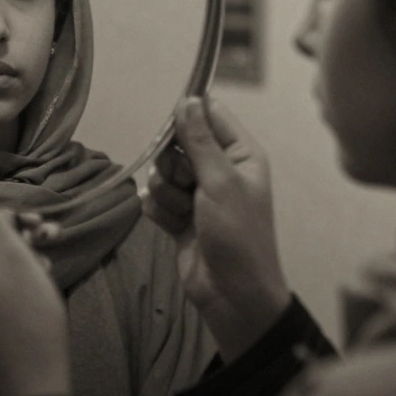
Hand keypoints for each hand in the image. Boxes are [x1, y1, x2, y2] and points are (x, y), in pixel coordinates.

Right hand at [140, 97, 290, 361]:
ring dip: (166, 191)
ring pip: (162, 172)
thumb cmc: (237, 233)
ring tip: (184, 212)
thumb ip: (199, 140)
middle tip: (187, 183)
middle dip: (173, 163)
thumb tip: (188, 99)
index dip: (189, 116)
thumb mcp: (220, 182)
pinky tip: (175, 227)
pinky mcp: (180, 217)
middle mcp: (220, 169)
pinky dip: (161, 211)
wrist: (233, 295)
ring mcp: (198, 194)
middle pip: (178, 143)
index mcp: (241, 154)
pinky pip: (155, 199)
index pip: (212, 115)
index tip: (173, 128)